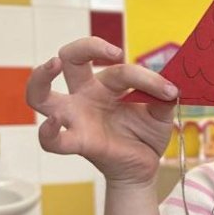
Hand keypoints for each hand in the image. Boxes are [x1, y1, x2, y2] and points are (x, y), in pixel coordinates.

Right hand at [26, 38, 177, 184]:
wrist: (143, 167)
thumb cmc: (145, 135)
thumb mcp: (161, 115)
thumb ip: (164, 99)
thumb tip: (174, 86)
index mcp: (105, 84)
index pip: (120, 70)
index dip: (147, 77)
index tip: (170, 91)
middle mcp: (85, 96)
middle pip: (69, 59)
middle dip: (84, 46)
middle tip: (115, 52)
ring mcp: (76, 118)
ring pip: (39, 95)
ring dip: (40, 77)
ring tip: (54, 63)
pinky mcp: (77, 142)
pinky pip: (51, 141)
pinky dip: (47, 133)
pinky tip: (53, 123)